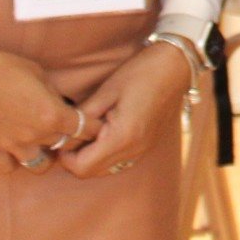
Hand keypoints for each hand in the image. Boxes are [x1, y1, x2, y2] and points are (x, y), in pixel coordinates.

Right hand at [0, 45, 83, 171]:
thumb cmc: (3, 66)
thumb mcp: (39, 74)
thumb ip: (54, 95)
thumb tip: (62, 105)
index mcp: (53, 114)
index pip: (86, 130)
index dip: (92, 127)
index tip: (92, 125)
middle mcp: (36, 135)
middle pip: (66, 147)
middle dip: (70, 140)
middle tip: (65, 132)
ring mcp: (12, 146)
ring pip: (40, 166)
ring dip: (44, 155)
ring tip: (39, 143)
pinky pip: (9, 168)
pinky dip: (13, 161)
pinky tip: (12, 148)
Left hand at [61, 45, 190, 178]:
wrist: (176, 67)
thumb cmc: (141, 73)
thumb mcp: (107, 91)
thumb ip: (83, 116)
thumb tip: (63, 131)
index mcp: (122, 137)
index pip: (82, 167)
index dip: (65, 156)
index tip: (63, 135)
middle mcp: (133, 150)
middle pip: (90, 173)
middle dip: (74, 158)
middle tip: (71, 133)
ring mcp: (141, 151)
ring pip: (103, 170)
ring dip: (88, 157)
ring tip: (86, 131)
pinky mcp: (145, 147)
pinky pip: (116, 162)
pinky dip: (103, 154)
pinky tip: (102, 132)